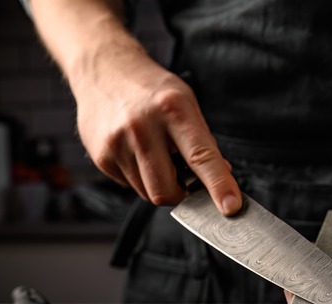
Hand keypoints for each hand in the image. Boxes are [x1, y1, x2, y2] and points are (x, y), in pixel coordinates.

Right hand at [71, 47, 241, 214]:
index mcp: (172, 110)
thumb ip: (203, 142)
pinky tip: (137, 154)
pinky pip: (129, 186)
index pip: (201, 157)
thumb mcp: (186, 103)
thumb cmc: (151, 89)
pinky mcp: (101, 156)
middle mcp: (142, 127)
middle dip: (181, 194)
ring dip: (159, 185)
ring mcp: (117, 143)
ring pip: (147, 193)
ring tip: (157, 157)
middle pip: (166, 190)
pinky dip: (140, 178)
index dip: (219, 185)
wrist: (105, 70)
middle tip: (184, 179)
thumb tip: (222, 176)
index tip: (231, 206)